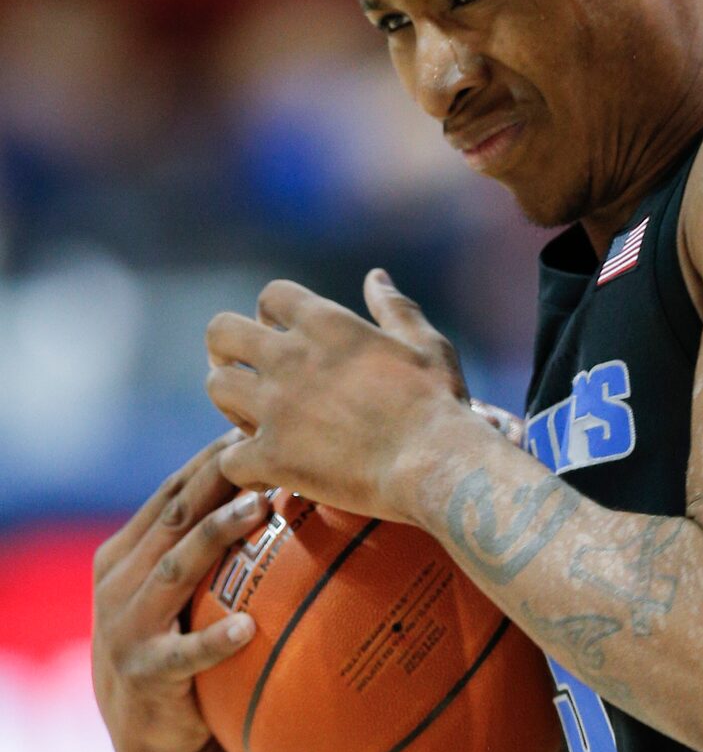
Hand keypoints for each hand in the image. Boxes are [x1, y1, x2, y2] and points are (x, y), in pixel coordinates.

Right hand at [92, 432, 271, 751]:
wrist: (147, 733)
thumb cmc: (180, 641)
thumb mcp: (185, 589)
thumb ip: (215, 546)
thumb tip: (293, 489)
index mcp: (128, 551)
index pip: (174, 490)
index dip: (213, 457)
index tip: (257, 426)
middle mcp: (120, 580)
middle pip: (176, 514)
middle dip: (218, 478)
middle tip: (266, 451)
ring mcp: (126, 625)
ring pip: (176, 567)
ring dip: (217, 535)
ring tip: (259, 510)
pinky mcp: (143, 673)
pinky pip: (183, 654)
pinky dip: (214, 639)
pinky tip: (248, 627)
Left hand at [204, 269, 469, 520]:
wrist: (435, 462)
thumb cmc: (437, 402)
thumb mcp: (425, 344)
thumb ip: (394, 308)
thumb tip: (376, 276)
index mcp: (327, 324)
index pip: (272, 295)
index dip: (270, 313)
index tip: (280, 332)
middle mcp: (291, 358)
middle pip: (221, 332)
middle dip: (226, 348)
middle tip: (243, 369)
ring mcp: (276, 407)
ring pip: (217, 387)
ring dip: (231, 401)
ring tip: (252, 419)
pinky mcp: (272, 456)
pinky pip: (230, 458)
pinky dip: (245, 467)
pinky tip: (266, 474)